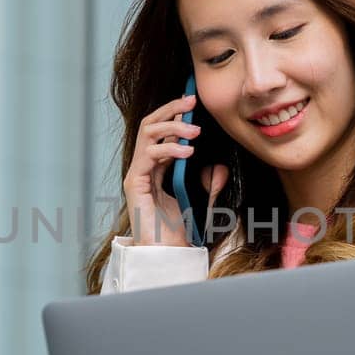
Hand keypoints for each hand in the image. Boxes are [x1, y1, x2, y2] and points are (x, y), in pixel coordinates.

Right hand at [122, 92, 228, 246]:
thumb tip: (220, 168)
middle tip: (191, 100)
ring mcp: (137, 174)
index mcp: (158, 168)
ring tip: (194, 130)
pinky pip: (148, 155)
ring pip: (147, 133)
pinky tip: (188, 151)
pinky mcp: (134, 183)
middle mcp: (144, 167)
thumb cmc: (180, 232)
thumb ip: (210, 187)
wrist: (168, 254)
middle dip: (170, 109)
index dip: (176, 114)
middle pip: (150, 124)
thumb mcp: (203, 204)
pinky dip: (168, 148)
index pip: (161, 130)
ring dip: (172, 126)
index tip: (194, 103)